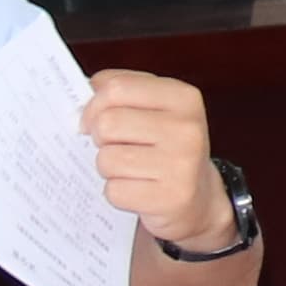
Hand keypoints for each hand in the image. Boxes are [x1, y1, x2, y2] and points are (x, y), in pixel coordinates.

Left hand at [81, 68, 228, 241]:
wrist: (199, 196)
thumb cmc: (166, 148)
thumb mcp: (156, 108)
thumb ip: (122, 92)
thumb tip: (86, 87)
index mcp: (183, 97)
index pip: (116, 87)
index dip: (94, 104)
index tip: (94, 118)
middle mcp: (187, 128)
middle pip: (107, 123)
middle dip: (100, 138)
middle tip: (116, 145)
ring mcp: (181, 164)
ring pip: (107, 159)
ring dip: (108, 167)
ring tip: (129, 169)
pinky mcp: (170, 197)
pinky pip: (114, 191)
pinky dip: (117, 192)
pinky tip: (136, 189)